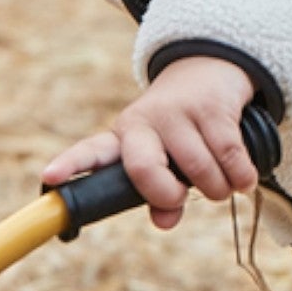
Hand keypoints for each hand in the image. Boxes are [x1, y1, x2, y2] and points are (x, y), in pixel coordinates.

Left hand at [41, 56, 257, 231]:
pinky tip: (241, 177)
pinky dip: (241, 177)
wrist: (210, 69)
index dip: (71, 166)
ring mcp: (177, 112)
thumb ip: (160, 196)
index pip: (92, 152)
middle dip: (167, 194)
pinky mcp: (211, 107)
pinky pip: (230, 158)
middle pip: (144, 170)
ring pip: (199, 171)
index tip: (50, 178)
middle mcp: (144, 122)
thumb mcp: (164, 161)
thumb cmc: (181, 130)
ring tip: (221, 182)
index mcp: (123, 138)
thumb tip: (165, 221)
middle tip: (180, 196)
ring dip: (218, 189)